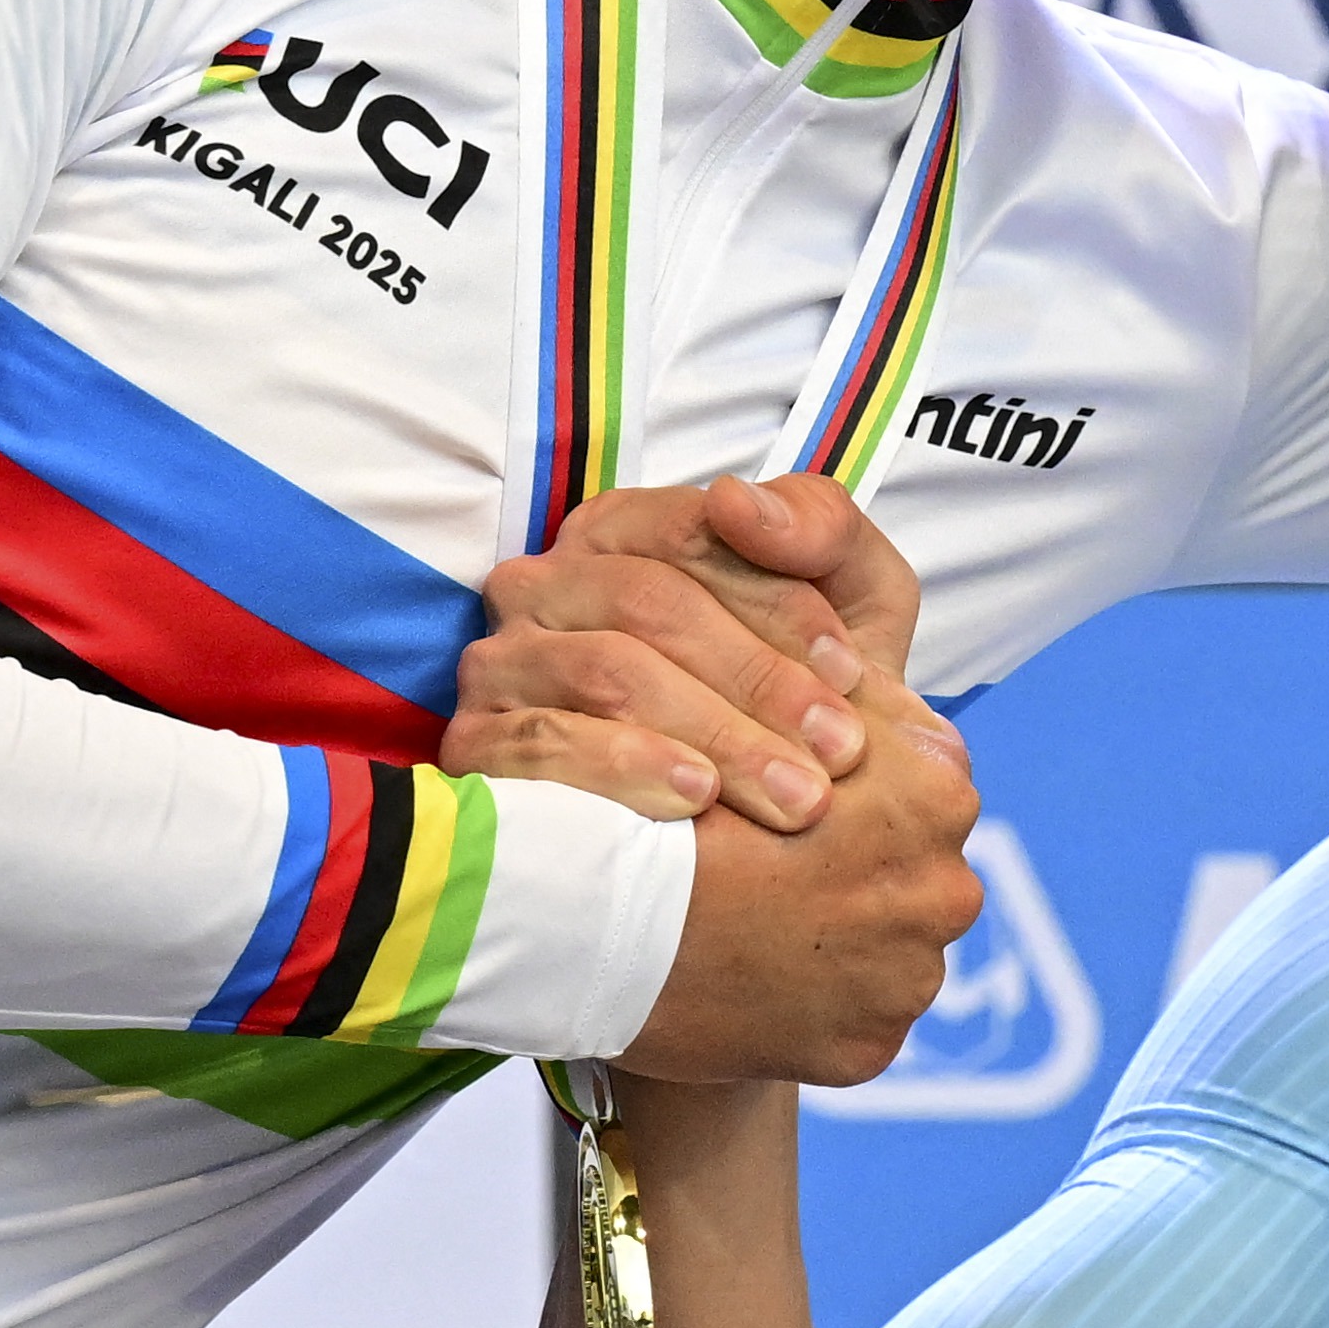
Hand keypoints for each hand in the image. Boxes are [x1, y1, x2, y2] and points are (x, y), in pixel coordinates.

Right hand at [447, 475, 925, 831]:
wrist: (764, 826)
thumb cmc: (801, 696)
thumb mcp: (849, 603)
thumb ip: (822, 530)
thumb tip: (737, 501)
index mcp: (622, 533)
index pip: (689, 536)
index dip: (777, 602)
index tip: (851, 673)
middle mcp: (546, 583)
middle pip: (649, 603)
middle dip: (759, 680)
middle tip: (839, 754)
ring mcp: (500, 662)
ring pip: (607, 671)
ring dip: (714, 733)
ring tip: (794, 794)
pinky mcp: (477, 745)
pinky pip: (544, 745)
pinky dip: (628, 768)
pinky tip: (697, 799)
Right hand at [616, 692, 981, 1087]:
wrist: (592, 932)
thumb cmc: (664, 810)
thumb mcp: (752, 713)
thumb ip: (826, 694)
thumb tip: (854, 669)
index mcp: (934, 793)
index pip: (915, 756)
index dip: (843, 754)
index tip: (786, 772)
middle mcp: (945, 889)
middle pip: (911, 848)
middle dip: (854, 842)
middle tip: (768, 847)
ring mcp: (912, 979)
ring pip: (888, 929)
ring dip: (839, 919)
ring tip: (753, 910)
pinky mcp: (871, 1046)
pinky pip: (854, 1006)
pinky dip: (815, 989)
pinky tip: (753, 967)